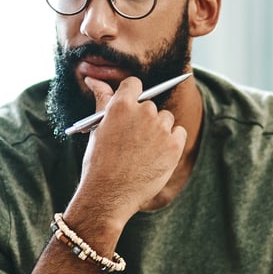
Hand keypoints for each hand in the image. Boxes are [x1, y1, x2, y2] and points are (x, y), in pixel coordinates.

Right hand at [77, 76, 186, 220]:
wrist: (108, 195)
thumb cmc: (99, 162)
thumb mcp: (98, 128)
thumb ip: (102, 99)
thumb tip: (93, 78)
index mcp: (121, 105)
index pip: (134, 84)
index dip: (132, 96)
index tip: (131, 110)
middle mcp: (143, 112)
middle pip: (150, 105)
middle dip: (144, 119)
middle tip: (133, 141)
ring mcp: (161, 128)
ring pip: (166, 119)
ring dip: (158, 131)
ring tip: (144, 152)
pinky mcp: (174, 145)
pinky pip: (179, 133)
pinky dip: (172, 142)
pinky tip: (157, 156)